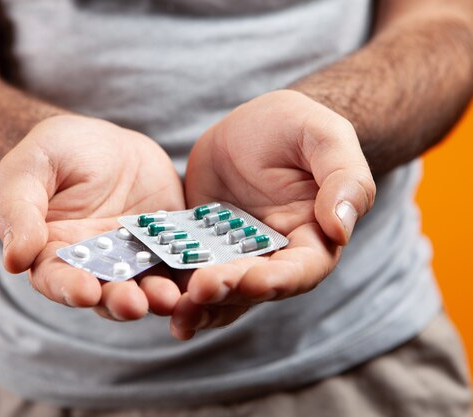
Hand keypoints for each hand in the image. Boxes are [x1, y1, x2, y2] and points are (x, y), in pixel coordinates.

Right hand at [0, 115, 185, 320]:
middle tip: (135, 304)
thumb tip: (15, 259)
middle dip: (120, 301)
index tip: (84, 292)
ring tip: (170, 298)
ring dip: (157, 297)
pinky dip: (189, 275)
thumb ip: (20, 210)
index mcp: (54, 253)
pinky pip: (178, 264)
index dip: (68, 289)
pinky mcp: (166, 245)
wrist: (104, 141)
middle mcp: (95, 265)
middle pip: (105, 292)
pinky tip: (202, 277)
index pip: (57, 279)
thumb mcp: (28, 169)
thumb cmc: (56, 152)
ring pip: (145, 286)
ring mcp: (133, 258)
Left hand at [171, 90, 375, 338]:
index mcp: (311, 237)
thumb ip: (343, 179)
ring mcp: (236, 254)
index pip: (301, 270)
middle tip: (199, 290)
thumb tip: (340, 228)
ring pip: (221, 291)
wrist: (255, 124)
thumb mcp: (324, 137)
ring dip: (199, 306)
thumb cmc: (297, 128)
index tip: (252, 280)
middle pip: (254, 288)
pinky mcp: (203, 246)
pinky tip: (153, 297)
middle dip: (229, 293)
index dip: (278, 280)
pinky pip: (189, 271)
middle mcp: (274, 256)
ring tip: (175, 312)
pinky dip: (175, 288)